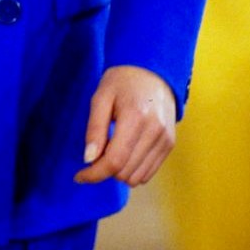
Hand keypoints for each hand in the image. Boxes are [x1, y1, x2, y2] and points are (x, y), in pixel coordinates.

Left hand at [74, 65, 175, 186]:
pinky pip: (148, 173)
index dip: (94, 174)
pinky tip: (125, 153)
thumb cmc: (122, 82)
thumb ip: (94, 129)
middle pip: (124, 172)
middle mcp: (154, 131)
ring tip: (112, 151)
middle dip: (104, 170)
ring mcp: (165, 140)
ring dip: (119, 172)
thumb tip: (89, 160)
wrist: (153, 72)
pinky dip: (132, 170)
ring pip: (137, 178)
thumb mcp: (101, 98)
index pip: (114, 161)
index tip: (79, 176)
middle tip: (96, 154)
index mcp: (135, 117)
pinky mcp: (169, 144)